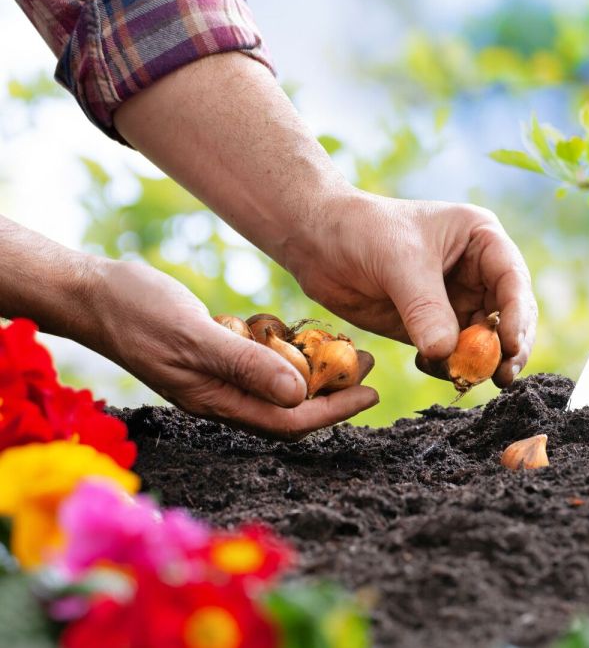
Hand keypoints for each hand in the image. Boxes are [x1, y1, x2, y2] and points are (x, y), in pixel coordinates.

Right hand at [86, 260, 378, 439]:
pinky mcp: (210, 355)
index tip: (372, 393)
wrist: (89, 293)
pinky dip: (285, 352)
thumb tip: (299, 395)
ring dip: (315, 371)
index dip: (335, 412)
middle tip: (370, 362)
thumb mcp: (195, 335)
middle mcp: (219, 397)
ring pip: (277, 386)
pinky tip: (300, 334)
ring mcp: (214, 377)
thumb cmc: (136, 311)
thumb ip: (245, 365)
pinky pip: (258, 363)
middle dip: (334, 391)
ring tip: (347, 348)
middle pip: (289, 408)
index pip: (289, 422)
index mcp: (216, 402)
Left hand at [281, 191, 537, 386]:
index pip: (512, 281)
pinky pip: (452, 354)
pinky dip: (448, 367)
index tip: (512, 347)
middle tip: (501, 377)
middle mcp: (477, 271)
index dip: (517, 315)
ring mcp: (455, 300)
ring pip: (484, 340)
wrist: (315, 241)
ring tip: (463, 378)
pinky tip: (430, 367)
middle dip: (507, 347)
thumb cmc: (362, 231)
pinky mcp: (431, 325)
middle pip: (508, 316)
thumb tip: (447, 354)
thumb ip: (425, 309)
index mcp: (481, 240)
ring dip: (478, 362)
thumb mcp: (399, 263)